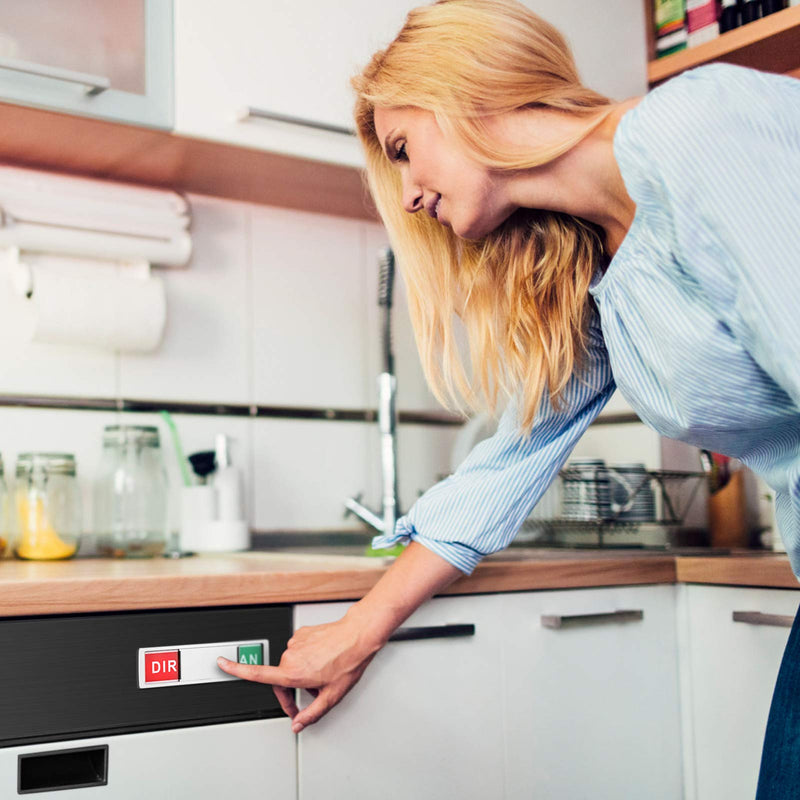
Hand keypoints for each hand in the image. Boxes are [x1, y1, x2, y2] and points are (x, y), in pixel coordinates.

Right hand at [216, 610, 382, 733]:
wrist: (358, 635)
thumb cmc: (347, 662)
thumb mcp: (332, 696)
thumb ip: (311, 713)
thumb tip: (299, 724)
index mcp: (293, 673)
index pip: (257, 674)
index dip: (236, 670)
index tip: (221, 664)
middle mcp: (291, 656)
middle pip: (279, 678)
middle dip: (289, 691)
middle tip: (304, 701)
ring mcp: (296, 642)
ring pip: (290, 664)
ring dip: (299, 673)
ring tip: (320, 676)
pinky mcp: (302, 633)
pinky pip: (298, 650)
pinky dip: (305, 659)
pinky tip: (321, 660)